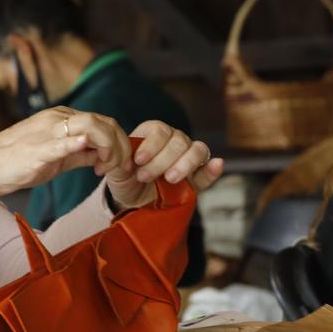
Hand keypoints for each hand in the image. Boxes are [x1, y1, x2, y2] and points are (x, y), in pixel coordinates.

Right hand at [0, 107, 132, 197]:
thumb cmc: (21, 162)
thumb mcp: (57, 157)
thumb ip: (80, 154)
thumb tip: (102, 157)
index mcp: (64, 118)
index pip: (104, 122)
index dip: (120, 142)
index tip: (120, 163)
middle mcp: (59, 118)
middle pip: (104, 122)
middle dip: (120, 145)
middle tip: (121, 167)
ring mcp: (48, 131)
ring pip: (89, 127)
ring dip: (108, 148)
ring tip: (105, 167)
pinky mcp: (38, 149)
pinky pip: (60, 142)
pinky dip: (76, 143)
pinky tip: (87, 145)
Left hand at [104, 121, 224, 209]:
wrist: (133, 201)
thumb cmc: (125, 180)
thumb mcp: (116, 171)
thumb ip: (118, 162)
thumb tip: (125, 156)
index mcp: (154, 133)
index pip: (160, 131)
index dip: (151, 145)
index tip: (138, 161)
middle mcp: (174, 141)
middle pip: (179, 141)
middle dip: (162, 160)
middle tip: (145, 177)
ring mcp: (188, 158)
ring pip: (197, 150)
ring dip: (185, 164)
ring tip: (170, 179)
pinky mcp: (197, 177)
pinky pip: (209, 170)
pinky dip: (213, 168)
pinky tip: (216, 165)